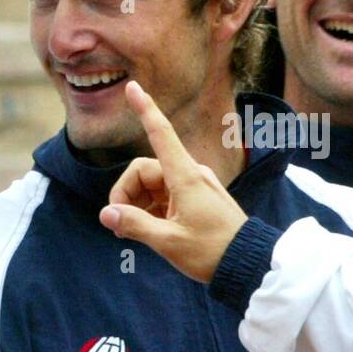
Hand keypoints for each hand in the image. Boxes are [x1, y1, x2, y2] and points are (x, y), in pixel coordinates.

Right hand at [98, 81, 247, 282]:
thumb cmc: (211, 251)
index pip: (161, 134)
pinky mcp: (194, 199)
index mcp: (186, 177)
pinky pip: (161, 197)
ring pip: (150, 185)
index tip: (132, 88)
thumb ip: (134, 225)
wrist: (246, 263)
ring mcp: (192, 187)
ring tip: (133, 233)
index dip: (145, 110)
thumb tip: (106, 214)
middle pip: (143, 171)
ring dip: (136, 205)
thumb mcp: (168, 242)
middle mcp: (189, 175)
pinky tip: (148, 231)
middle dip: (125, 194)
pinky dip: (148, 210)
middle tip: (119, 224)